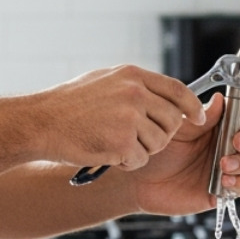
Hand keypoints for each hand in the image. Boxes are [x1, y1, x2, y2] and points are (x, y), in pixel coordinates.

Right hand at [32, 65, 206, 170]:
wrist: (41, 122)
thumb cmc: (68, 105)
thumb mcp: (104, 81)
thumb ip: (134, 86)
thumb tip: (161, 94)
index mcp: (132, 76)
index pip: (178, 90)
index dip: (191, 107)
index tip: (198, 118)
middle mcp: (135, 92)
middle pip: (172, 121)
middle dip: (161, 134)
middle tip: (137, 138)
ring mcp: (129, 117)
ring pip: (159, 143)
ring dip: (142, 150)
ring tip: (115, 144)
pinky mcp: (122, 141)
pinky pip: (140, 159)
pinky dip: (127, 162)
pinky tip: (108, 153)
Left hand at [129, 94, 239, 216]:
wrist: (139, 177)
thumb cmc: (157, 148)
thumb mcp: (177, 127)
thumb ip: (200, 116)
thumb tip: (220, 100)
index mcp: (219, 125)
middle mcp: (226, 145)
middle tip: (237, 141)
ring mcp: (227, 168)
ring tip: (224, 163)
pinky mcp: (222, 189)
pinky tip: (224, 179)